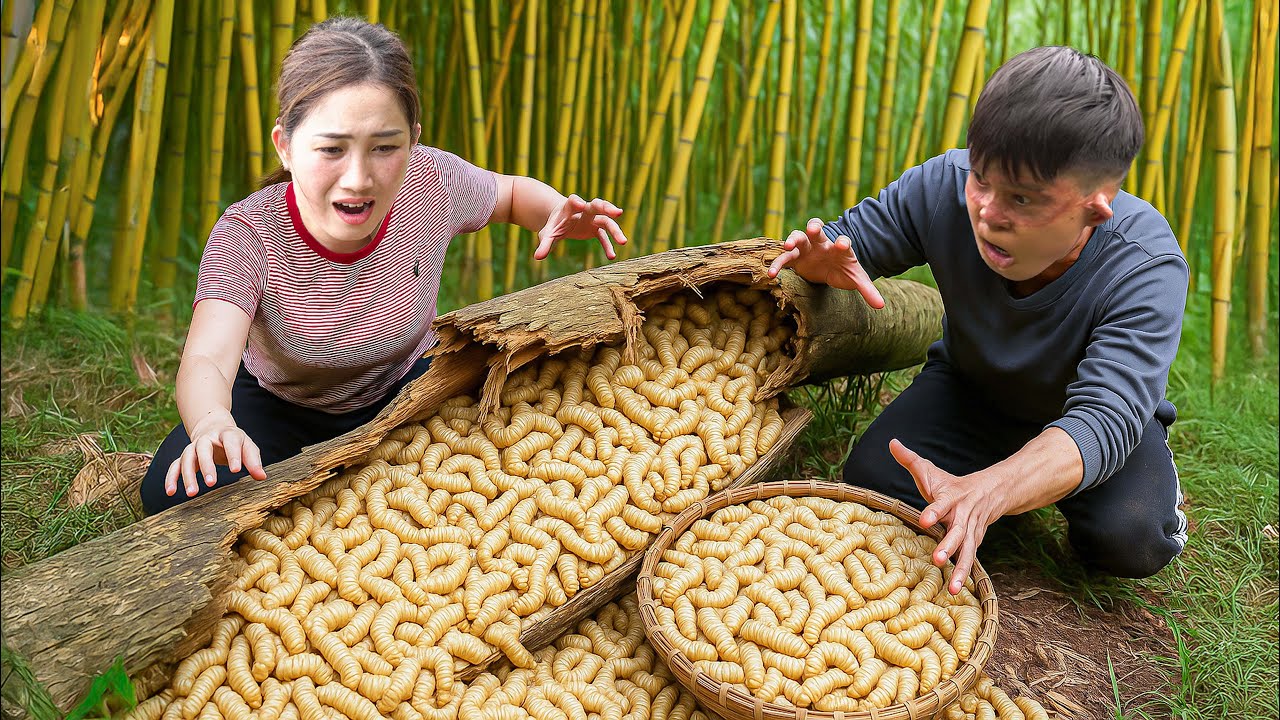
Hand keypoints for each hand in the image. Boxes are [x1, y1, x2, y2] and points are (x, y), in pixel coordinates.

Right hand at [165, 410, 265, 497]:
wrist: (214, 427)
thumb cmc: (235, 441)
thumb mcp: (247, 446)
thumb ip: (253, 460)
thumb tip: (262, 477)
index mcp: (227, 434)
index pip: (231, 441)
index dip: (233, 455)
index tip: (236, 470)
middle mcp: (207, 438)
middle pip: (204, 449)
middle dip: (206, 465)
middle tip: (211, 483)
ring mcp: (194, 446)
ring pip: (187, 458)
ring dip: (188, 475)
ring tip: (192, 493)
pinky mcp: (185, 456)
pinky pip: (175, 465)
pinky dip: (171, 478)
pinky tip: (170, 492)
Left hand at [534, 195, 626, 260]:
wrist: (561, 221)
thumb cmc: (554, 224)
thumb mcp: (547, 234)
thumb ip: (544, 244)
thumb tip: (537, 257)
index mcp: (569, 207)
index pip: (573, 201)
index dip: (576, 202)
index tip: (580, 204)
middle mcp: (584, 210)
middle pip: (597, 205)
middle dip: (607, 207)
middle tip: (618, 212)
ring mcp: (592, 219)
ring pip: (606, 221)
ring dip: (615, 230)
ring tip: (623, 242)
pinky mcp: (595, 229)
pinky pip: (604, 237)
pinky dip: (607, 246)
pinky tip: (611, 257)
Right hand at [767, 218, 884, 308]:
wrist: (830, 268)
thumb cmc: (843, 271)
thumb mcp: (855, 279)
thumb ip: (867, 290)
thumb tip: (881, 306)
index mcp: (839, 248)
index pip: (842, 241)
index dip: (843, 242)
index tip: (842, 245)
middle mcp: (822, 243)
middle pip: (817, 229)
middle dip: (814, 227)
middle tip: (812, 229)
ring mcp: (807, 247)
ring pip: (798, 237)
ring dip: (792, 240)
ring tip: (787, 247)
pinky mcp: (795, 256)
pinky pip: (784, 257)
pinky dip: (777, 264)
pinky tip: (770, 274)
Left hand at [889, 439, 1005, 594]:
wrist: (989, 492)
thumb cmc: (950, 485)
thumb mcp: (931, 471)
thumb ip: (910, 460)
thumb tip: (892, 442)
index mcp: (951, 497)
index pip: (942, 503)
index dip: (934, 511)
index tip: (924, 520)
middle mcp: (964, 516)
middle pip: (958, 531)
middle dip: (949, 545)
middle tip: (938, 559)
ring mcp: (972, 531)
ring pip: (968, 551)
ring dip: (960, 569)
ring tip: (952, 588)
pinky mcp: (974, 543)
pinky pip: (970, 560)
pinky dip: (964, 576)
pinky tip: (955, 592)